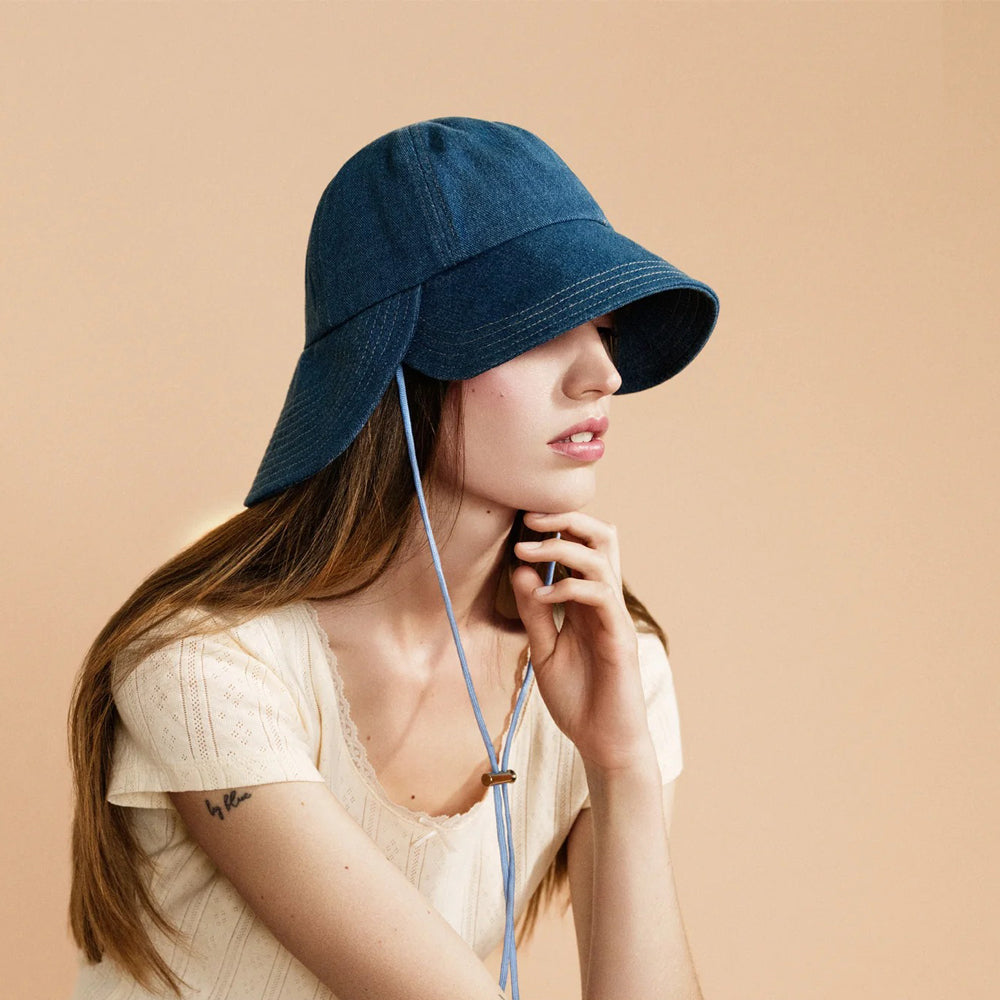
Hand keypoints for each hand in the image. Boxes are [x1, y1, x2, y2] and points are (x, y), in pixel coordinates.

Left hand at [510, 510, 653, 770]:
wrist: (603, 742)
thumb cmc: (578, 699)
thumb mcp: (543, 651)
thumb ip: (534, 613)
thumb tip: (521, 570)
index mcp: (586, 602)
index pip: (582, 546)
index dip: (558, 526)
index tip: (522, 521)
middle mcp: (604, 602)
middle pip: (601, 538)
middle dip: (566, 519)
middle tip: (529, 519)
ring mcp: (614, 617)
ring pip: (600, 558)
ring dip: (560, 548)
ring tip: (525, 551)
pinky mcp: (619, 637)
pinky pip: (600, 595)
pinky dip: (568, 587)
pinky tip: (542, 596)